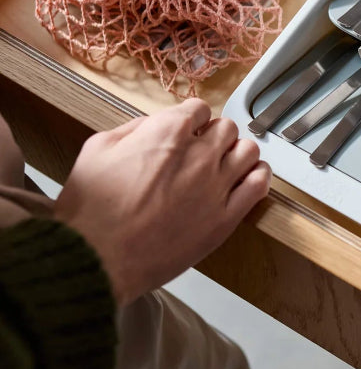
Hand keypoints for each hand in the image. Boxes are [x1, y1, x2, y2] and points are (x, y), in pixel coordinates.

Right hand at [54, 99, 270, 305]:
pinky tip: (246, 180)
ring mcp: (216, 186)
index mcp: (168, 132)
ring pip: (249, 151)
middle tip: (202, 150)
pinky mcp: (225, 218)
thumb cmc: (92, 211)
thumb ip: (132, 129)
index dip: (191, 120)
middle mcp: (198, 155)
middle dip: (214, 135)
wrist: (96, 259)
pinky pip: (259, 185)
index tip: (187, 131)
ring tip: (225, 164)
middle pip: (226, 128)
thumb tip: (152, 126)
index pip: (198, 109)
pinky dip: (257, 177)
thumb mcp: (97, 149)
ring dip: (238, 153)